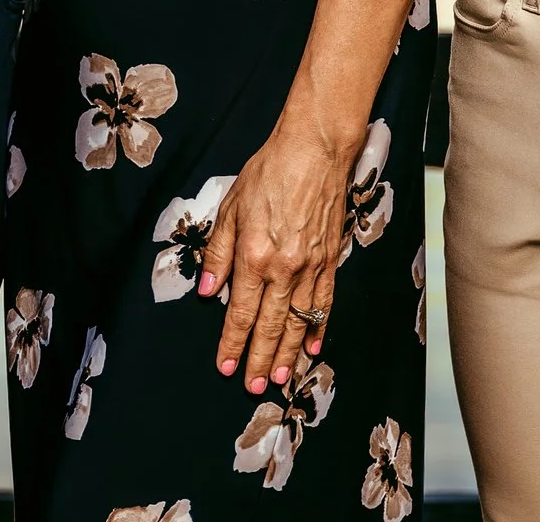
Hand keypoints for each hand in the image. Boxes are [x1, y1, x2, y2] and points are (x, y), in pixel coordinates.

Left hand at [197, 116, 358, 394]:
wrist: (314, 151)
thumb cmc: (268, 172)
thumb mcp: (230, 206)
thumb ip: (218, 252)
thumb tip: (210, 291)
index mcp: (254, 254)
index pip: (240, 311)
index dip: (231, 342)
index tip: (224, 366)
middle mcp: (284, 267)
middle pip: (269, 325)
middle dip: (258, 359)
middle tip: (251, 387)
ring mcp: (310, 266)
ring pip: (297, 321)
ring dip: (286, 353)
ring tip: (278, 379)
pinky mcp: (329, 261)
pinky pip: (324, 303)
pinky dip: (318, 328)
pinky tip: (312, 348)